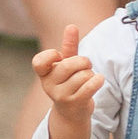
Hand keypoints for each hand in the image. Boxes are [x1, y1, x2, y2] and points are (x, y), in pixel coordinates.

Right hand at [31, 24, 100, 138]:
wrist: (73, 112)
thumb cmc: (70, 82)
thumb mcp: (67, 64)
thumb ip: (69, 46)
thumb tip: (71, 26)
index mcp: (44, 74)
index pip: (39, 62)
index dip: (51, 56)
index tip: (59, 57)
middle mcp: (49, 85)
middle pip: (68, 65)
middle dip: (83, 62)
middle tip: (86, 65)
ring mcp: (61, 96)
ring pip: (82, 75)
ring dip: (90, 74)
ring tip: (89, 78)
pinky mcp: (75, 104)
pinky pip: (89, 86)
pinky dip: (97, 80)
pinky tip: (98, 80)